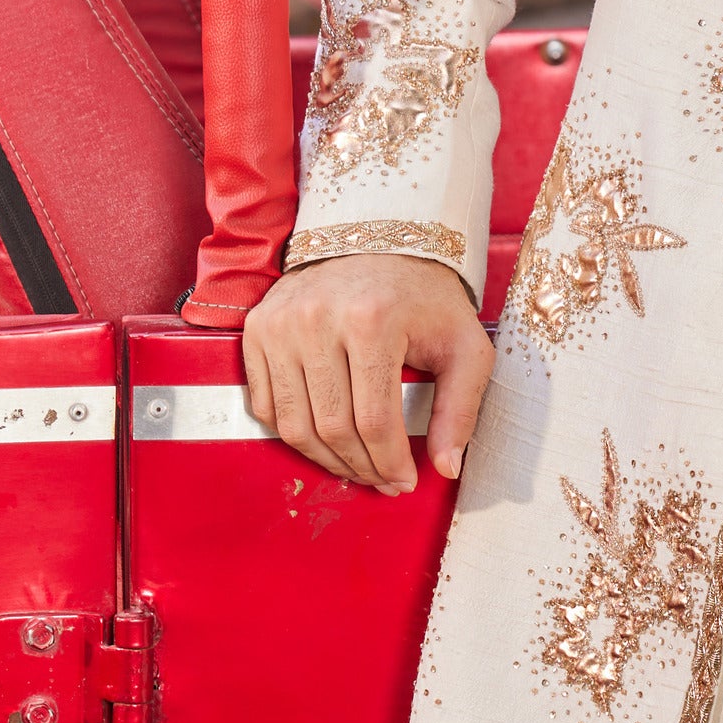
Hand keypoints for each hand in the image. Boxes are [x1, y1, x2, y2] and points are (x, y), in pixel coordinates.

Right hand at [241, 252, 494, 492]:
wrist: (379, 241)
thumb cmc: (425, 298)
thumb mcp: (464, 346)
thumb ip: (461, 408)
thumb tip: (446, 467)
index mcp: (371, 321)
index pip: (374, 421)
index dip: (389, 463)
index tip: (405, 481)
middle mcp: (316, 319)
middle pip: (331, 427)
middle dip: (361, 467)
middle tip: (383, 482)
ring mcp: (280, 324)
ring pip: (293, 424)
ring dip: (326, 460)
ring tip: (356, 468)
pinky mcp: (257, 329)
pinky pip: (266, 405)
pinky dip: (293, 433)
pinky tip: (325, 440)